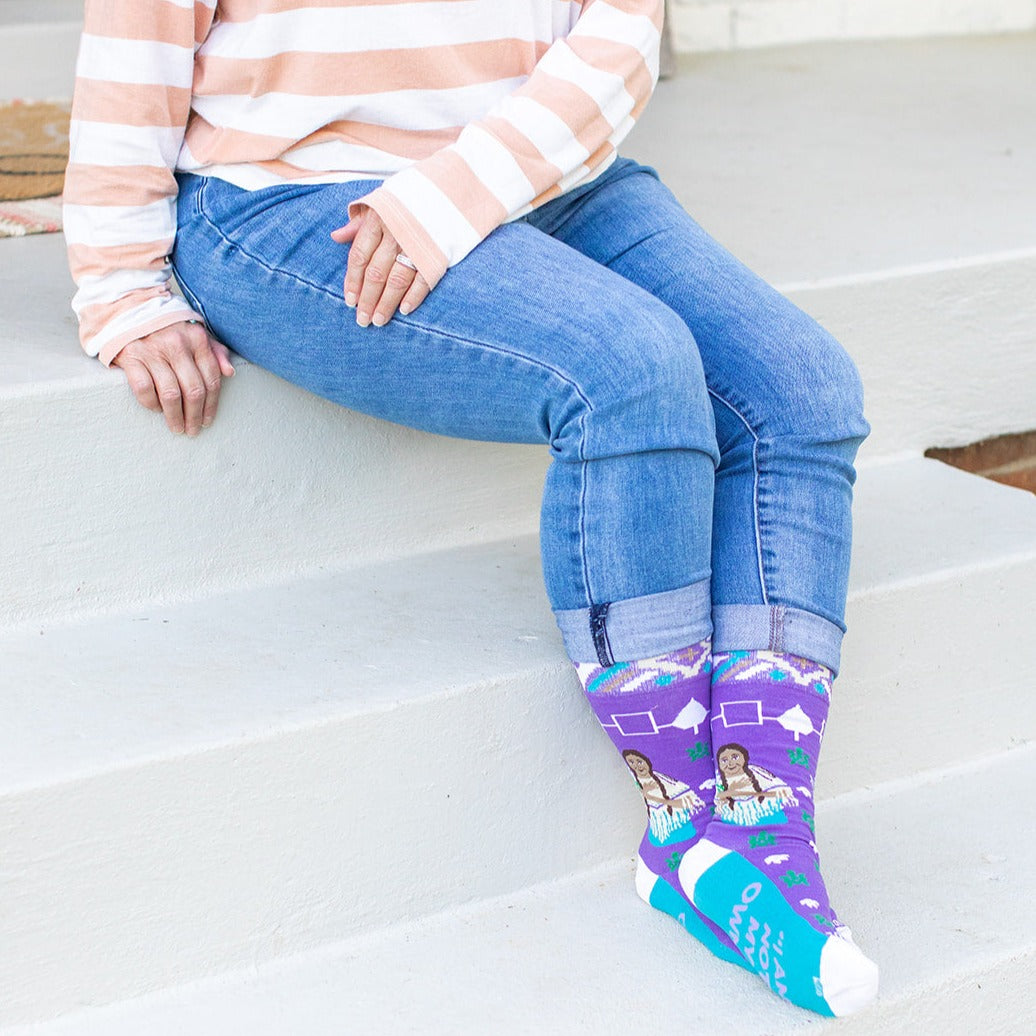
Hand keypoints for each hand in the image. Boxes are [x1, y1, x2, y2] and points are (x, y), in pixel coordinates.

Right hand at [112, 321, 234, 435]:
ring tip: (177, 428)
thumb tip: (230, 372)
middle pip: (193, 390)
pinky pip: (144, 389)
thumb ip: (215, 351)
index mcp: (197, 339)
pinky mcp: (131, 357)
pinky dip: (151, 404)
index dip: (212, 405)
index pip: (211, 379)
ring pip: (170, 394)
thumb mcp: (195, 334)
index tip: (208, 421)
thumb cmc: (168, 329)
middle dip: (195, 416)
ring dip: (175, 417)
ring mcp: (153, 351)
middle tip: (193, 430)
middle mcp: (176, 344)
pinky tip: (156, 410)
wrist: (128, 311)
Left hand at [331, 207, 429, 326]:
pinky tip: (404, 310)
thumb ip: (357, 223)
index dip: (353, 280)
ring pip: (397, 280)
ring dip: (387, 303)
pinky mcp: (436, 253)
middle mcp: (395, 233)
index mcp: (378, 219)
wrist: (446, 191)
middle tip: (363, 320)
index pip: (359, 256)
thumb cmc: (405, 201)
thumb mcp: (378, 204)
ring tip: (379, 320)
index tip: (350, 301)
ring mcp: (416, 244)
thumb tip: (336, 237)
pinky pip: (423, 278)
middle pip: (376, 273)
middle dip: (368, 299)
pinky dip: (414, 296)